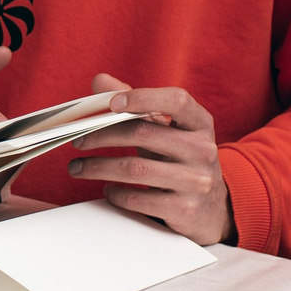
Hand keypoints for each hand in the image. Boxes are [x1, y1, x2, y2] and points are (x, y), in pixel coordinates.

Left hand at [67, 73, 234, 244]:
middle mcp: (203, 149)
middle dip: (101, 135)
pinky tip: (107, 189)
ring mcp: (196, 181)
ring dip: (97, 167)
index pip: (177, 100)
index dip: (143, 97)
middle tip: (77, 140)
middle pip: (143, 133)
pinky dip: (115, 194)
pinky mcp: (184, 210)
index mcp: (200, 123)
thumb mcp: (165, 131)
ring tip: (78, 167)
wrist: (212, 207)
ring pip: (135, 169)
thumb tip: (100, 80)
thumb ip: (135, 104)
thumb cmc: (179, 159)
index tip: (112, 103)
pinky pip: (138, 200)